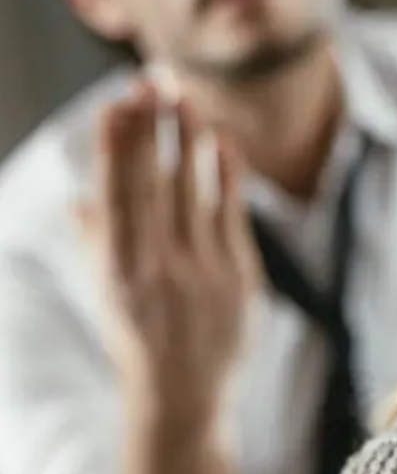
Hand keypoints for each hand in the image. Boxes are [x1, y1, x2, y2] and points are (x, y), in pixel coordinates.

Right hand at [77, 82, 258, 433]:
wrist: (186, 393)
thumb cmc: (137, 338)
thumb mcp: (103, 292)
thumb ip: (96, 242)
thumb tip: (79, 198)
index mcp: (117, 268)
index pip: (116, 194)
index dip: (116, 147)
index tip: (116, 103)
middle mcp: (158, 265)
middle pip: (155, 182)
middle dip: (152, 128)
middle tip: (151, 80)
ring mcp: (203, 269)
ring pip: (195, 189)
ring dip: (188, 138)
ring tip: (183, 95)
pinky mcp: (239, 273)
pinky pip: (231, 210)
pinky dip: (225, 173)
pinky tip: (220, 139)